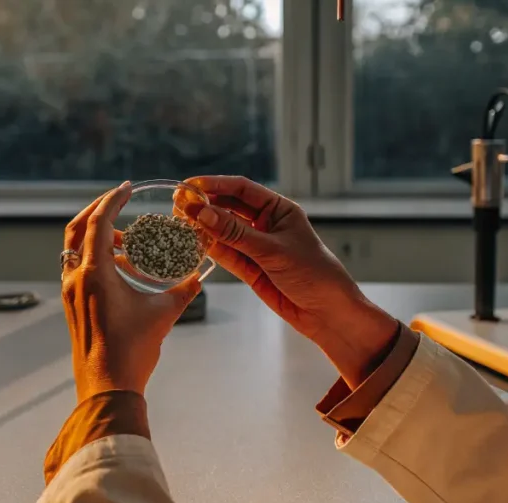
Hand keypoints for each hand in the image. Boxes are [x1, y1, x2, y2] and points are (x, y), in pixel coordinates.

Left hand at [62, 182, 201, 401]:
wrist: (107, 388)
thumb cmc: (131, 352)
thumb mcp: (164, 314)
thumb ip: (184, 290)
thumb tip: (200, 275)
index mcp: (95, 274)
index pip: (98, 224)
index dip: (112, 201)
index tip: (125, 188)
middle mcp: (76, 278)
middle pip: (78, 229)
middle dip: (98, 211)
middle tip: (119, 201)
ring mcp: (71, 292)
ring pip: (77, 249)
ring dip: (99, 237)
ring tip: (128, 241)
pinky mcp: (73, 305)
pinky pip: (80, 269)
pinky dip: (96, 257)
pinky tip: (121, 268)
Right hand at [181, 176, 397, 387]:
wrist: (328, 313)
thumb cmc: (314, 274)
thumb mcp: (273, 250)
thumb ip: (235, 233)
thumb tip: (202, 213)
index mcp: (280, 210)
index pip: (242, 189)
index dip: (215, 184)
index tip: (190, 186)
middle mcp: (267, 224)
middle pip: (230, 208)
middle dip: (205, 205)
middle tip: (178, 204)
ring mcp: (257, 247)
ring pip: (225, 232)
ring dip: (204, 227)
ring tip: (179, 222)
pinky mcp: (251, 269)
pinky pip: (226, 254)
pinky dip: (210, 249)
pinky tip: (193, 242)